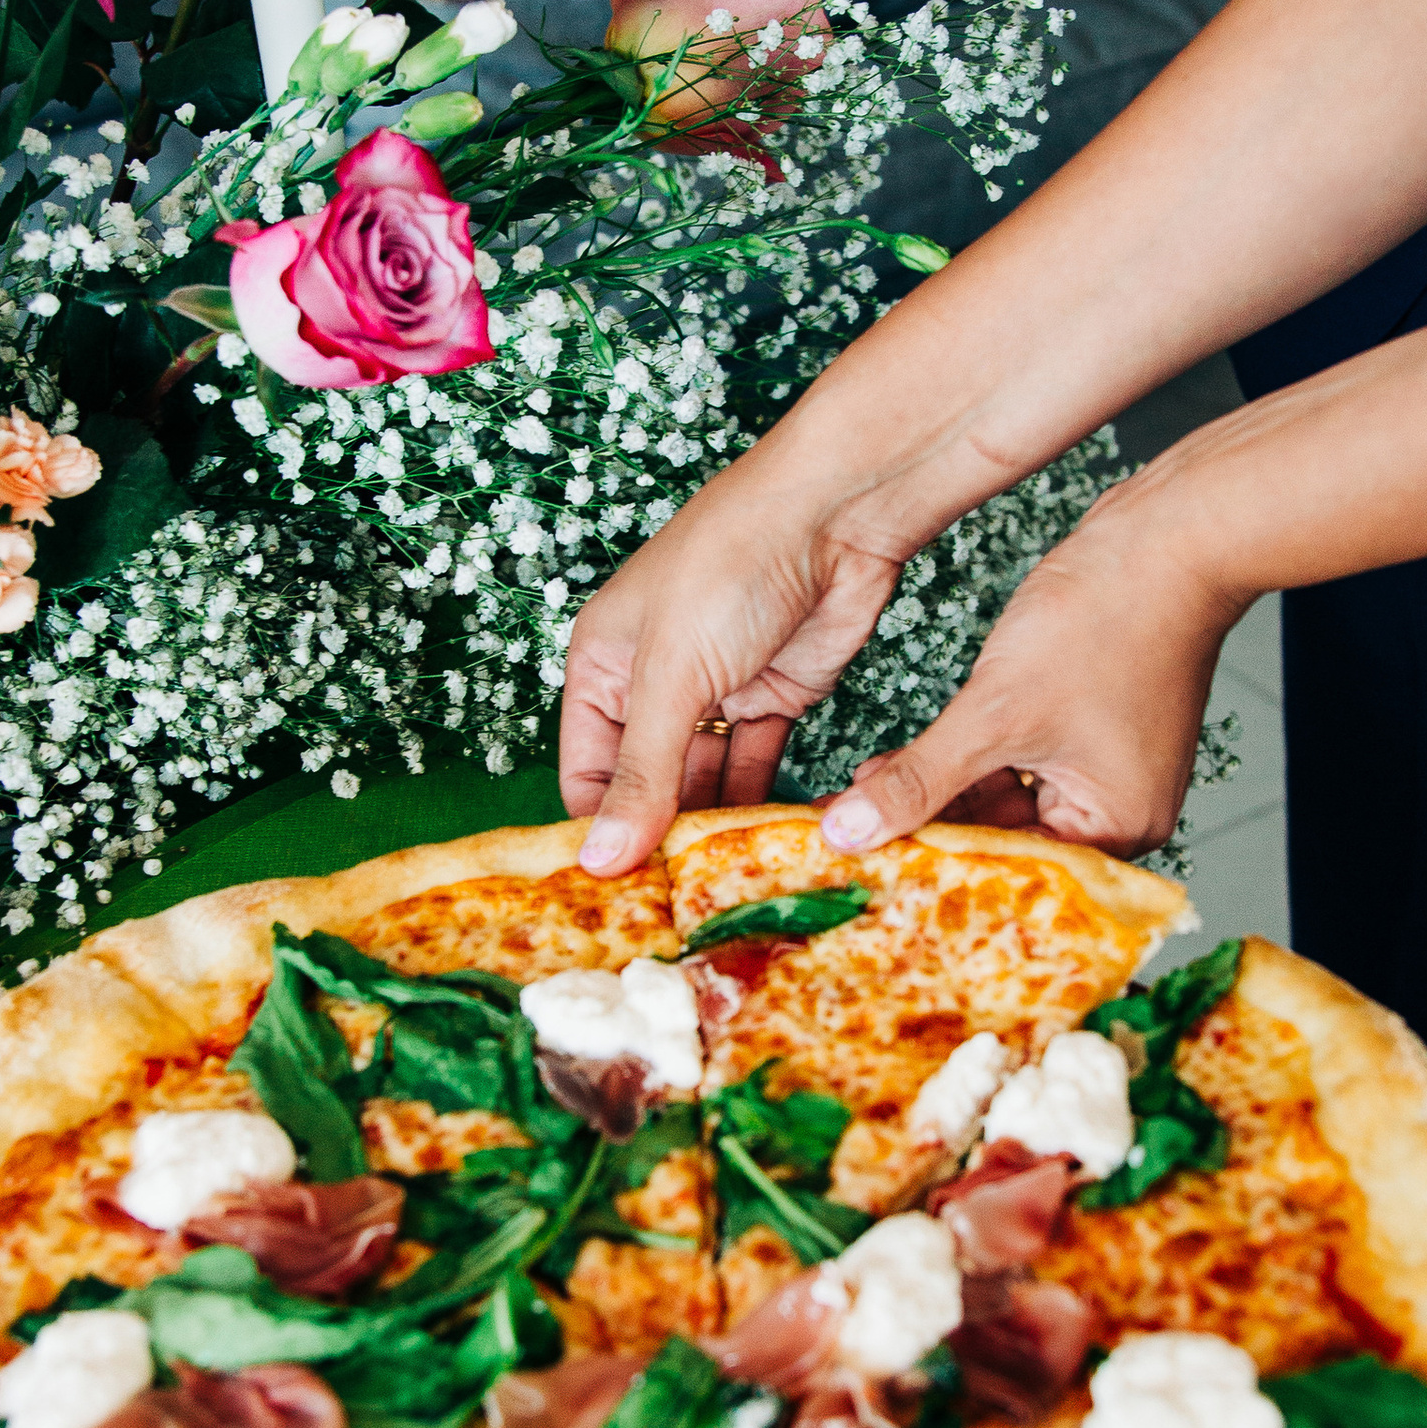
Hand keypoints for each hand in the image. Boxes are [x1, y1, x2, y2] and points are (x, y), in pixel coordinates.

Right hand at [557, 452, 911, 872]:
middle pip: (646, 787)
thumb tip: (599, 858)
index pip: (587, 776)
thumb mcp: (674, 674)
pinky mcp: (776, 699)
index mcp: (602, 667)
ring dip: (712, 830)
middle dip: (659, 840)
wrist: (838, 512)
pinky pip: (756, 770)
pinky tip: (763, 851)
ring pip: (703, 783)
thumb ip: (642, 773)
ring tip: (722, 893)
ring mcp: (716, 692)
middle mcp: (652, 684)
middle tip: (678, 915)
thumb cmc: (733, 563)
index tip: (623, 902)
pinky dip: (758, 806)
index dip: (602, 834)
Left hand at [807, 474, 1250, 860]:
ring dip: (936, 794)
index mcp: (1116, 830)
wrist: (1163, 537)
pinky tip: (900, 764)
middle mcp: (1118, 812)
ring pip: (1001, 802)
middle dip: (926, 833)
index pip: (1009, 872)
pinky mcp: (1087, 731)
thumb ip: (919, 779)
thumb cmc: (1109, 622)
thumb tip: (853, 829)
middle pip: (1004, 842)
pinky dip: (963, 763)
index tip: (864, 872)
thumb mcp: (995, 712)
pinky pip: (1014, 765)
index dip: (930, 871)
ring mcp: (1104, 770)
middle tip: (848, 836)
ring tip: (858, 798)